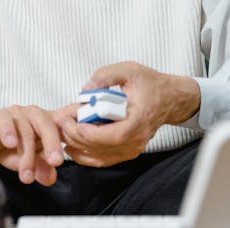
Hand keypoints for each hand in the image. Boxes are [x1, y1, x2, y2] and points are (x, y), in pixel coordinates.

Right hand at [0, 106, 64, 185]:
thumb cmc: (8, 145)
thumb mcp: (27, 159)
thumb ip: (40, 167)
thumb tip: (50, 177)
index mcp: (44, 122)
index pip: (61, 123)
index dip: (71, 132)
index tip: (75, 149)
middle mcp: (31, 114)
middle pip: (45, 123)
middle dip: (52, 143)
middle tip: (55, 162)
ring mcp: (14, 113)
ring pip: (24, 127)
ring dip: (26, 152)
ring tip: (26, 173)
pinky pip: (3, 119)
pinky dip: (7, 131)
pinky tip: (10, 143)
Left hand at [54, 61, 199, 167]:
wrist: (168, 99)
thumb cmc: (150, 85)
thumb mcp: (130, 69)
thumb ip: (106, 75)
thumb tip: (87, 88)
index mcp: (140, 118)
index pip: (117, 135)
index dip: (94, 134)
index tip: (76, 123)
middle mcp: (137, 137)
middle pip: (104, 148)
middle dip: (78, 137)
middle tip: (62, 121)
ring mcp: (133, 148)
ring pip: (101, 156)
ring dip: (79, 146)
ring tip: (63, 130)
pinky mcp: (126, 151)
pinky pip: (103, 159)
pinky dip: (85, 155)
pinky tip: (71, 144)